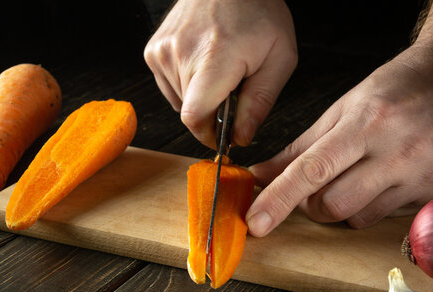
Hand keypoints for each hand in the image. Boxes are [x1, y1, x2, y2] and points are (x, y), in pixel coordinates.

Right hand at [144, 0, 296, 147]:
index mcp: (214, 59)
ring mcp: (162, 52)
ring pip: (179, 101)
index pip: (194, 118)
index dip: (208, 135)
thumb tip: (241, 138)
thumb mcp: (279, 58)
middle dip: (213, 111)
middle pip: (191, 112)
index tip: (222, 137)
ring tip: (219, 69)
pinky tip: (202, 64)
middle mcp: (180, 54)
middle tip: (233, 87)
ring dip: (200, 97)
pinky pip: (169, 85)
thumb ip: (259, 103)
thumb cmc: (257, 11)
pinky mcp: (154, 50)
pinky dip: (186, 84)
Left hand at [246, 44, 432, 236]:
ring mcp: (420, 175)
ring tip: (354, 175)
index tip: (256, 222)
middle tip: (314, 185)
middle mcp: (397, 151)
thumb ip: (298, 148)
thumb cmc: (390, 93)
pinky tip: (379, 178)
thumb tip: (262, 175)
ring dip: (340, 206)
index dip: (279, 199)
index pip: (312, 170)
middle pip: (332, 205)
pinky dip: (368, 206)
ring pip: (357, 218)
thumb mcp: (340, 109)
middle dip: (310, 205)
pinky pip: (383, 218)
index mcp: (366, 123)